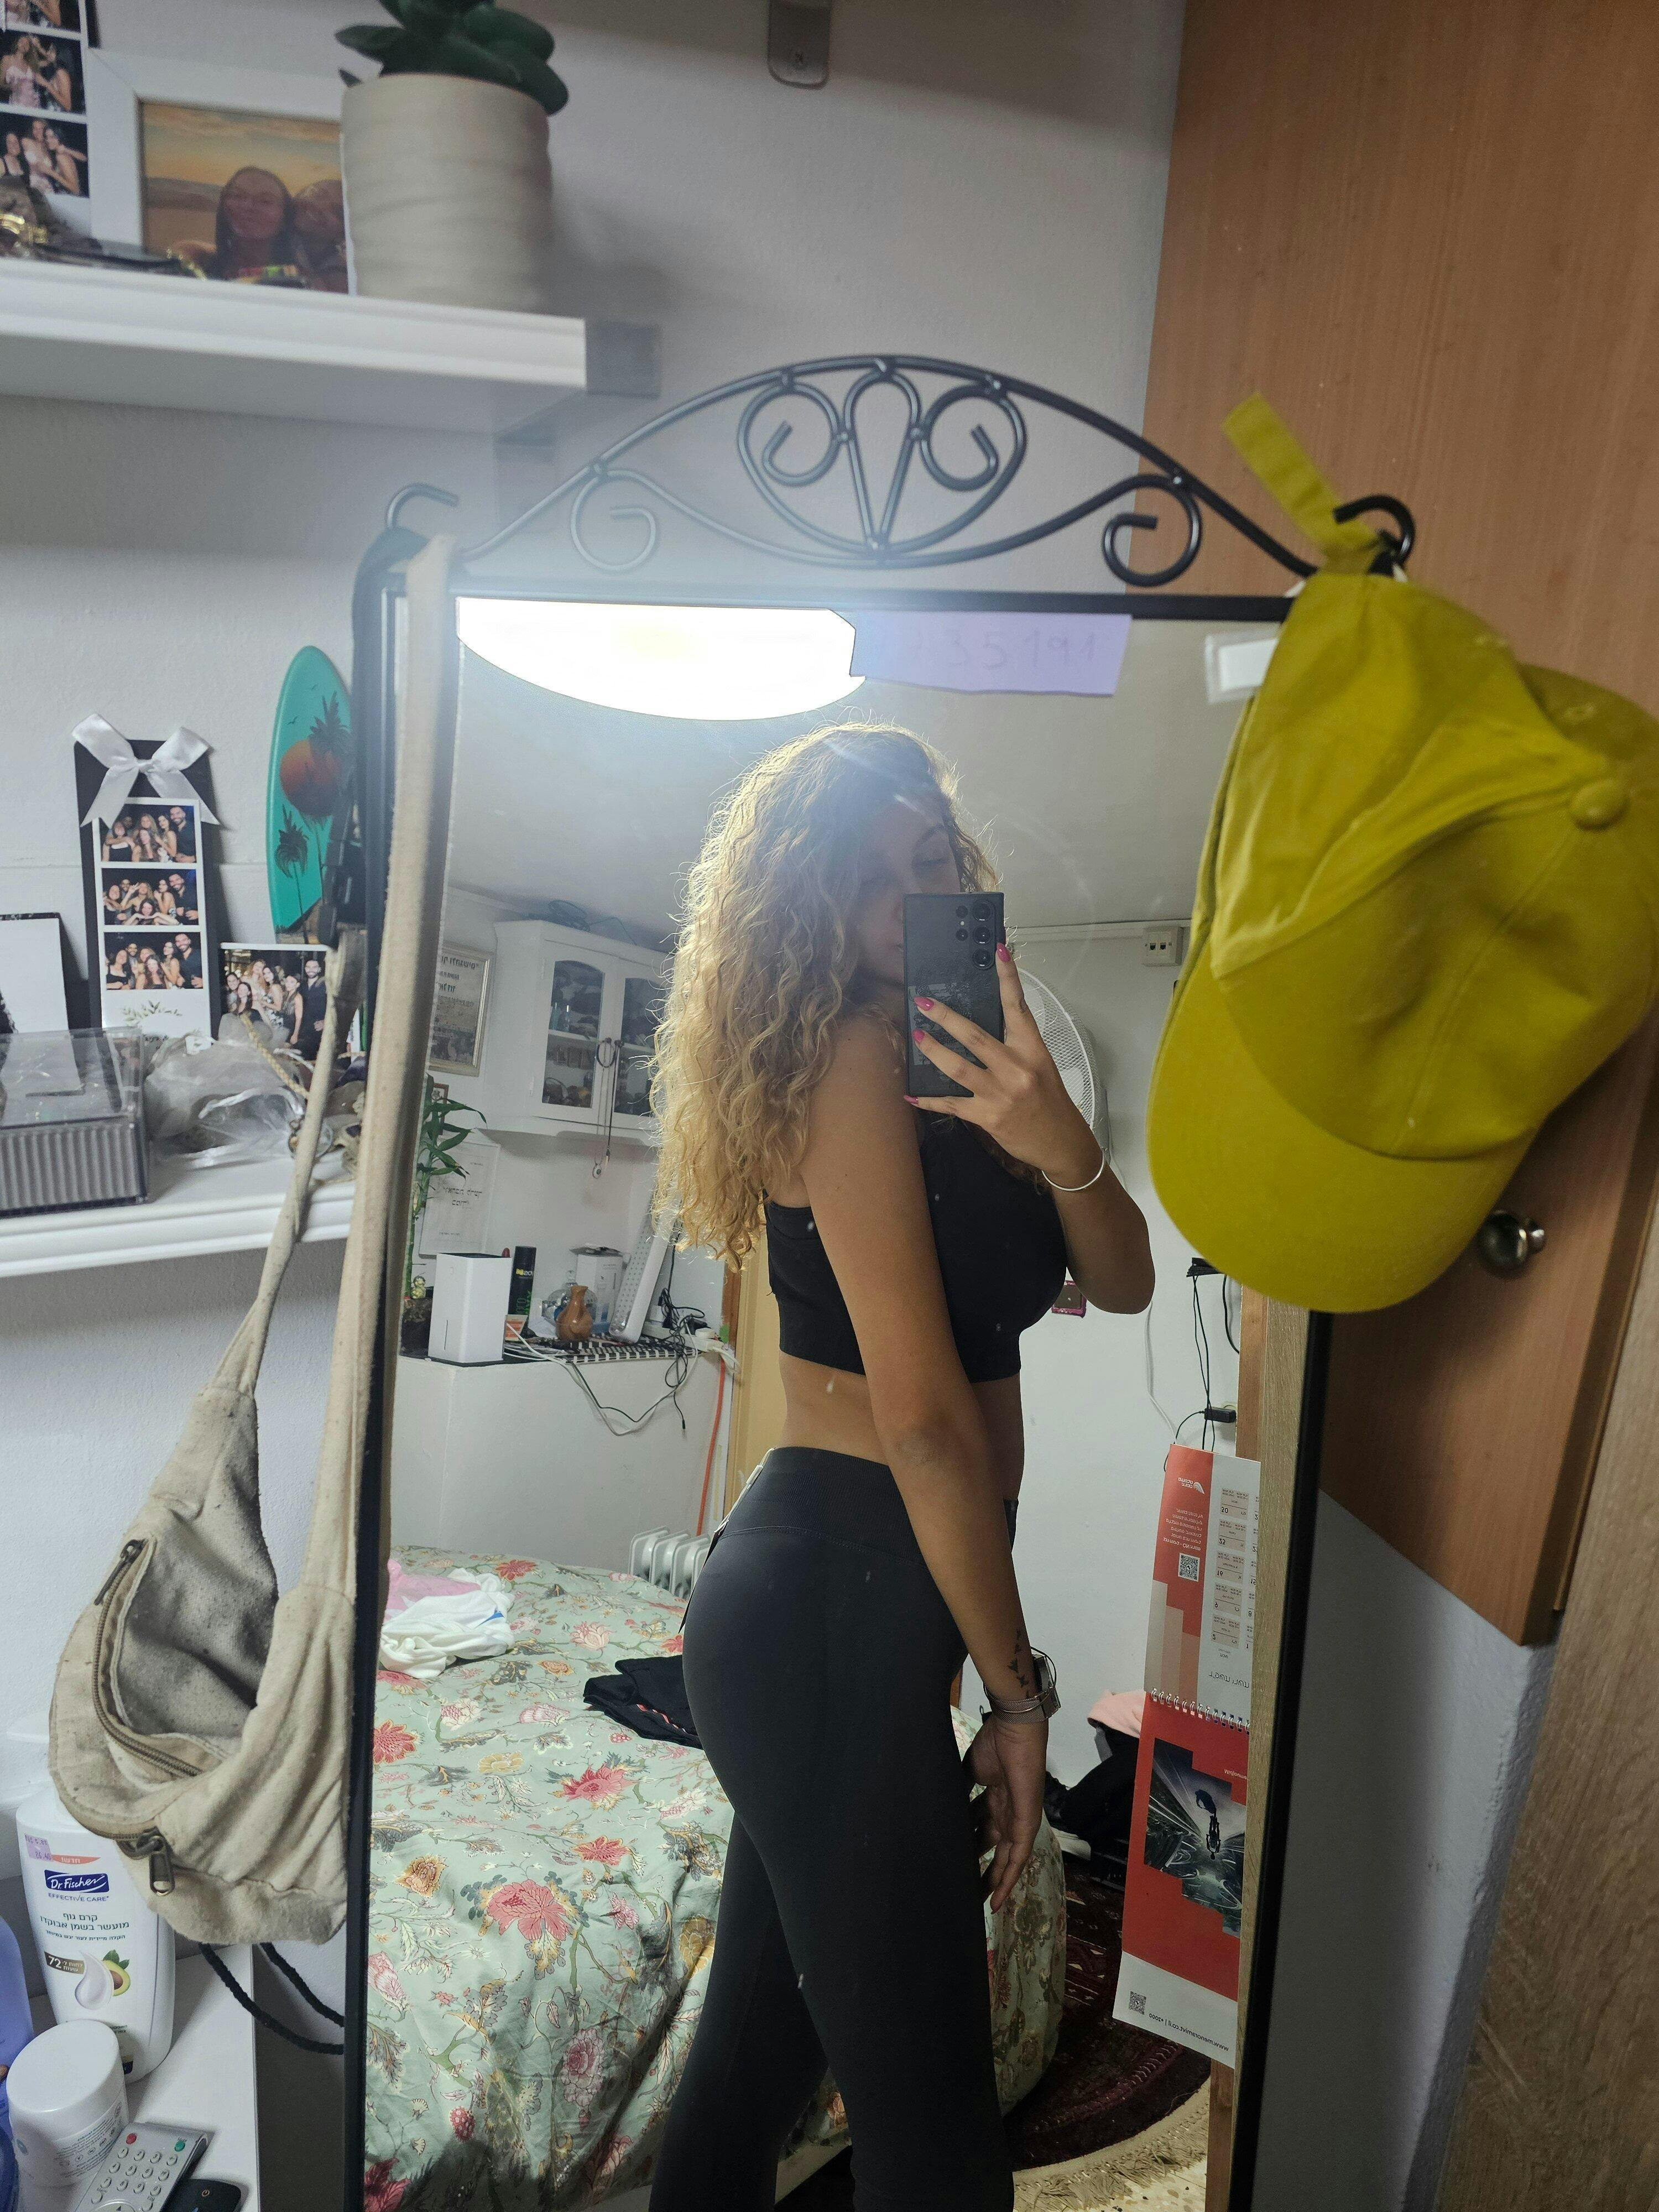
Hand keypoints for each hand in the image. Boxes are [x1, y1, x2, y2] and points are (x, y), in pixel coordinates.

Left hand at [907, 943, 1100, 1184]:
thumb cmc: (1050, 1101)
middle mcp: (1016, 1068)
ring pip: (957, 1067)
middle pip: (975, 1036)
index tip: (999, 951)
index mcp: (1033, 1050)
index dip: (1008, 978)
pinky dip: (929, 1100)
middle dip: (946, 1017)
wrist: (1061, 1143)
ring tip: (916, 1036)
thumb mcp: (1040, 1066)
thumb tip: (983, 1027)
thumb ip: (1015, 1046)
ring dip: (933, 1050)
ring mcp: (1000, 1093)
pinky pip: (951, 1104)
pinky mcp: (987, 1116)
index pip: (1018, 1007)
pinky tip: (911, 1094)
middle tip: (924, 1003)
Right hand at [965, 1709, 1047, 1912]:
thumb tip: (939, 1806)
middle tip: (964, 1889)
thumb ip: (959, 1788)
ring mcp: (1018, 1819)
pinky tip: (998, 1899)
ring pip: (1005, 1858)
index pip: (981, 1829)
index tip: (954, 1861)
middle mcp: (1007, 1812)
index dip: (969, 1846)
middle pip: (993, 1847)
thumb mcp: (969, 1771)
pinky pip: (1018, 1857)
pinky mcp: (1027, 1824)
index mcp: (994, 1798)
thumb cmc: (993, 1743)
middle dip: (980, 1868)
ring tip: (977, 1902)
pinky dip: (1008, 1879)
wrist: (1014, 1731)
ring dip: (993, 1880)